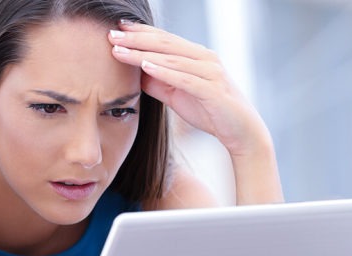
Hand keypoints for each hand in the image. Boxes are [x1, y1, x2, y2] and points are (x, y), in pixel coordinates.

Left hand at [107, 20, 269, 156]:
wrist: (241, 132)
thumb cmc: (208, 110)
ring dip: (143, 52)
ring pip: (172, 58)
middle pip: (165, 43)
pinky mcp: (213, 90)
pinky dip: (165, 71)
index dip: (140, 32)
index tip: (116, 28)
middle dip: (136, 38)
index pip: (164, 39)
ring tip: (119, 50)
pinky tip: (146, 67)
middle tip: (110, 34)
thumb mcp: (176, 94)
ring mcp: (211, 72)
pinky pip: (185, 78)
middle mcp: (205, 59)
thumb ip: (157, 82)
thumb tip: (133, 72)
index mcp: (196, 56)